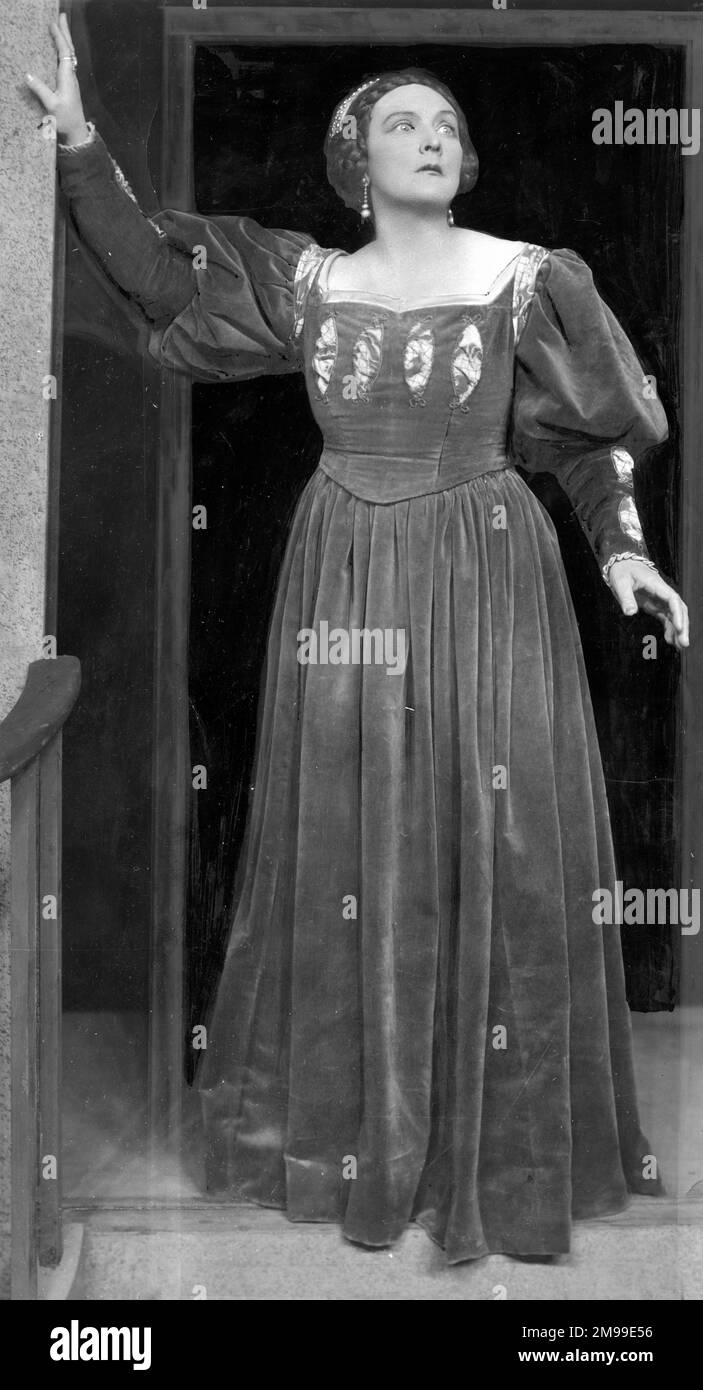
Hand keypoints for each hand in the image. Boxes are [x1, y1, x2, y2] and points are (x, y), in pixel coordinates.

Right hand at [25, 13, 87, 144]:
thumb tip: (27, 75)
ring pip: (69, 54)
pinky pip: (67, 61)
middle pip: (69, 49)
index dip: (59, 37)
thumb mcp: (51, 105)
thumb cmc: (65, 120)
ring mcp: (71, 79)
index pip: (64, 52)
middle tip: (61, 16)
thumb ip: (40, 90)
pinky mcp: (69, 83)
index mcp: (67, 77)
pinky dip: (63, 50)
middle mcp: (71, 75)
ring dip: (65, 39)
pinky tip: (60, 48)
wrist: (76, 132)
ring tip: (60, 27)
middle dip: (64, 32)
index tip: (53, 23)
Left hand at [607, 557, 688, 649]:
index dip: (678, 614)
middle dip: (683, 626)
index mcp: (657, 585)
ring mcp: (660, 600)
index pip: (673, 600)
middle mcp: (662, 593)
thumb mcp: (620, 582)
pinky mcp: (656, 605)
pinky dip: (670, 629)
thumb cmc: (622, 571)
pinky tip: (670, 641)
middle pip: (679, 609)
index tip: (679, 628)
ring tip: (680, 647)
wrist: (622, 565)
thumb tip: (630, 613)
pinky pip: (667, 618)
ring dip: (678, 631)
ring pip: (675, 616)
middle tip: (684, 643)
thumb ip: (626, 597)